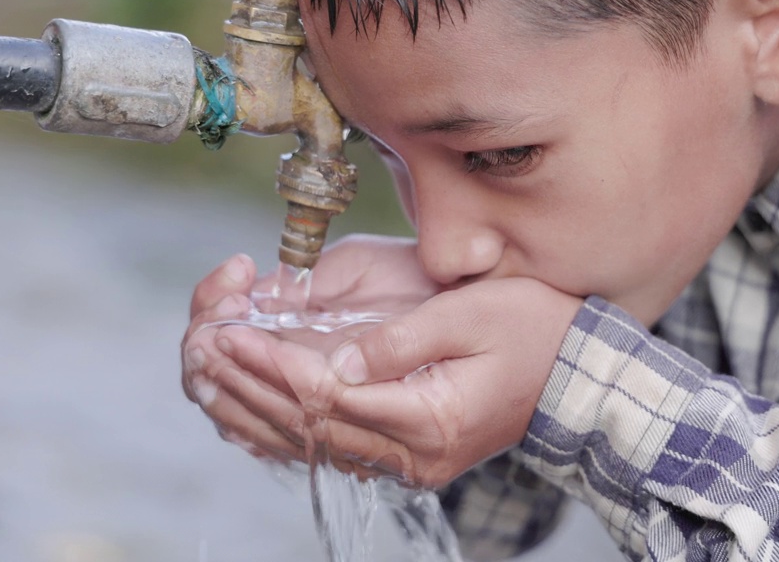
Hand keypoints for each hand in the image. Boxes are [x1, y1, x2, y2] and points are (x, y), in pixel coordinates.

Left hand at [194, 276, 582, 487]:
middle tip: (203, 344)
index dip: (273, 365)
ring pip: (308, 446)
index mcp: (429, 420)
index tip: (233, 331)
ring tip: (208, 369)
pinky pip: (326, 449)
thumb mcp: (472, 316)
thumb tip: (335, 361)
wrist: (575, 377)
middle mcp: (412, 455)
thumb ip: (401, 340)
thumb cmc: (533, 331)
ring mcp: (407, 463)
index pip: (327, 397)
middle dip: (247, 384)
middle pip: (306, 427)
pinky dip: (279, 427)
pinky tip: (246, 404)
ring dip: (252, 408)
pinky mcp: (404, 456)